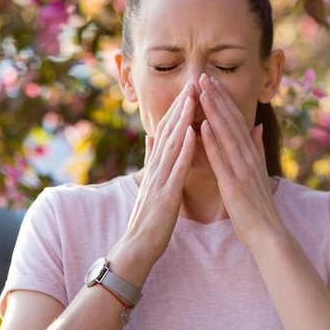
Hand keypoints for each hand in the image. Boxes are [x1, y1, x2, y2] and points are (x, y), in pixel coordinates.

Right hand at [123, 82, 197, 263]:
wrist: (137, 247)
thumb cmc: (148, 217)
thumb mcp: (150, 183)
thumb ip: (151, 159)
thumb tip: (151, 136)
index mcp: (156, 166)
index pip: (167, 131)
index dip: (177, 109)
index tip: (188, 89)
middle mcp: (156, 168)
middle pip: (168, 131)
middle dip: (180, 106)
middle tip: (191, 83)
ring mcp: (159, 180)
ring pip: (171, 143)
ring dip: (182, 119)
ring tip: (192, 98)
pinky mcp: (166, 194)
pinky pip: (176, 167)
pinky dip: (184, 148)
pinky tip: (192, 132)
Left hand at [197, 73, 286, 249]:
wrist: (268, 233)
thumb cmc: (258, 205)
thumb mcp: (258, 171)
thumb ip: (256, 147)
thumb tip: (255, 126)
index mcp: (250, 153)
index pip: (235, 120)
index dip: (223, 99)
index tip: (211, 81)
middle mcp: (248, 156)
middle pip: (231, 120)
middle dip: (217, 97)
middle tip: (203, 76)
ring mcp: (241, 168)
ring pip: (225, 133)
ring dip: (213, 111)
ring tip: (202, 91)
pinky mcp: (233, 183)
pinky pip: (221, 158)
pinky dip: (212, 141)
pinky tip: (202, 125)